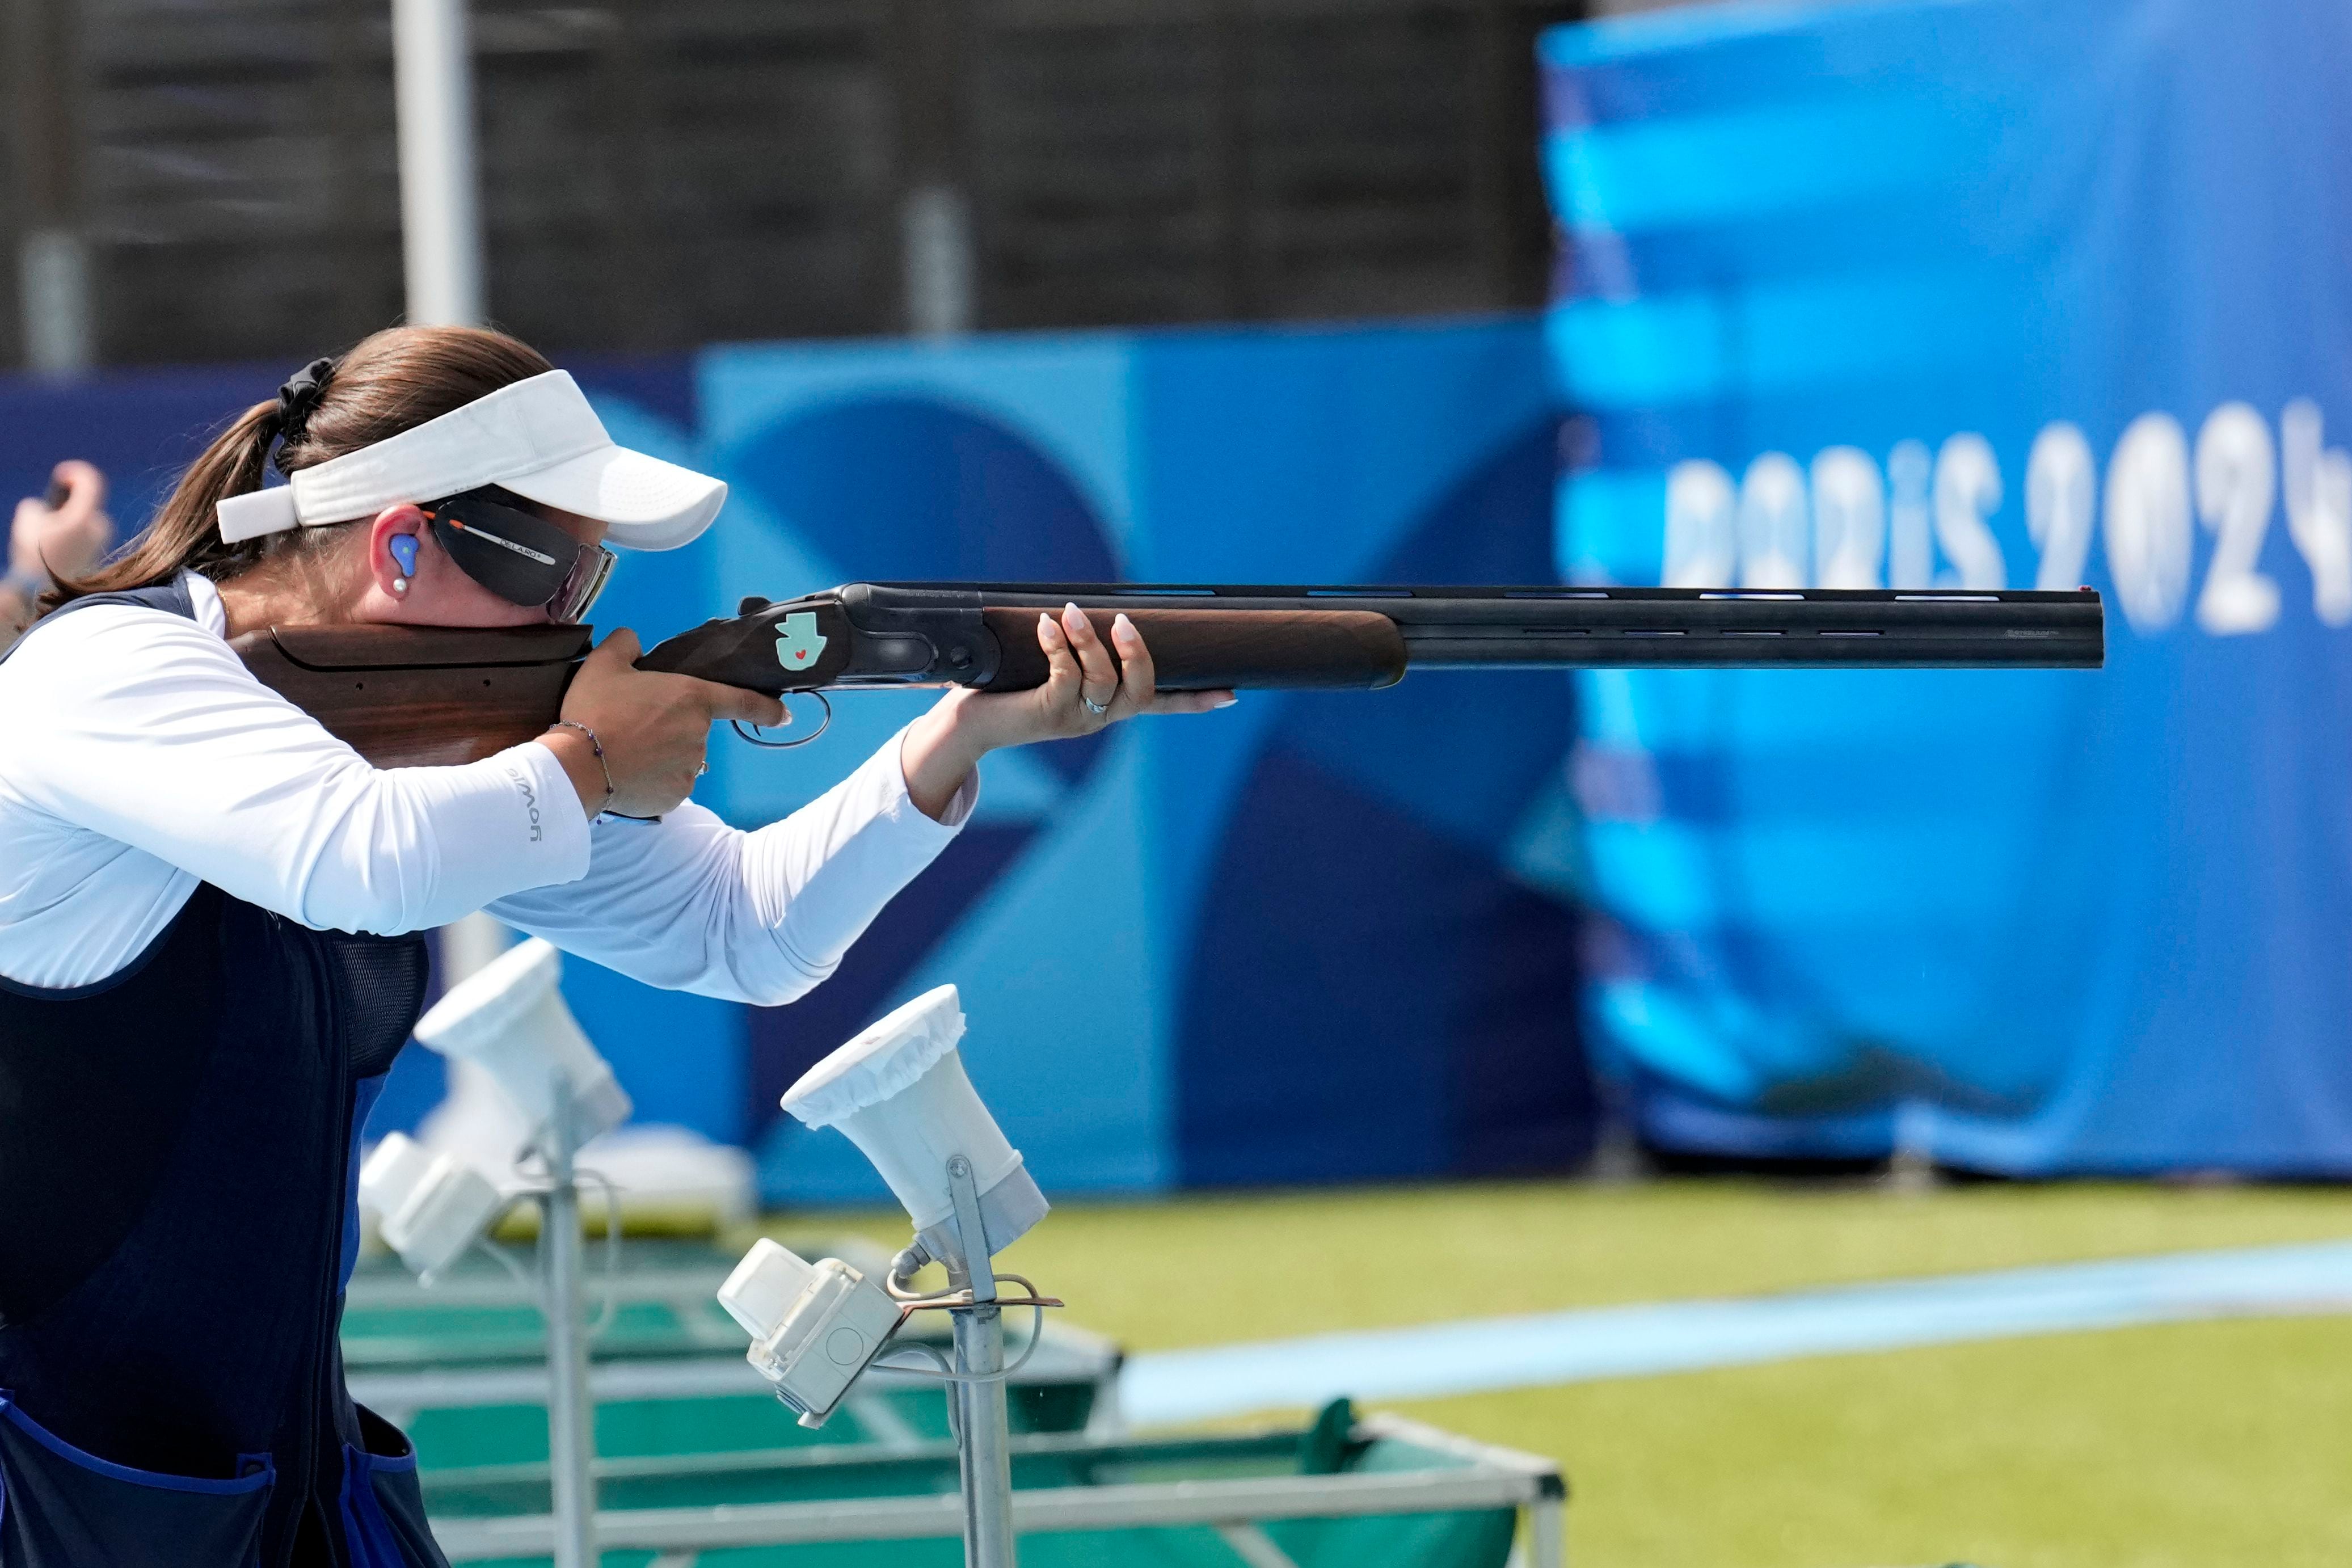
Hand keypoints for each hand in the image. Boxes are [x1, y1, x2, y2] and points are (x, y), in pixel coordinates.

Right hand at [10, 461, 112, 585]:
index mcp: (84, 516)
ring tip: (48, 538)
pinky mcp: (100, 554)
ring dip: (68, 522)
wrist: (47, 594)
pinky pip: (85, 535)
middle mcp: (99, 527)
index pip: (90, 481)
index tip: (61, 476)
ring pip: (83, 521)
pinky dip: (72, 535)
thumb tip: (43, 509)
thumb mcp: (27, 523)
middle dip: (66, 506)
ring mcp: (102, 542)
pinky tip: (57, 549)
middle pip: (84, 503)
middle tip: (47, 517)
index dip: (75, 472)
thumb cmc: (35, 557)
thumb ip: (37, 507)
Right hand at [540, 628, 786, 818]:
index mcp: (692, 698)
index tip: (784, 715)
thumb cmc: (595, 710)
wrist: (578, 765)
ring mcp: (690, 768)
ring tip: (626, 751)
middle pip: (693, 730)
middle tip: (634, 727)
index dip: (768, 709)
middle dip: (671, 728)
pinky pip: (669, 784)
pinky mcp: (676, 795)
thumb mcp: (604, 664)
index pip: (743, 702)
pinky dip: (654, 779)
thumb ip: (625, 644)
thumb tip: (633, 640)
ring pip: (680, 758)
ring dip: (661, 755)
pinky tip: (628, 772)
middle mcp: (699, 734)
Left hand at [900, 602, 1235, 819]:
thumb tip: (1085, 609)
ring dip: (1088, 641)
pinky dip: (1059, 647)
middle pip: (1141, 690)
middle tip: (1121, 622)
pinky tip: (1047, 626)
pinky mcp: (1048, 714)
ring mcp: (1077, 720)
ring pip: (1103, 680)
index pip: (1161, 704)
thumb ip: (1075, 651)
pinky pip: (1065, 677)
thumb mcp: (1051, 669)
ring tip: (1069, 614)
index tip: (1231, 694)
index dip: (1195, 700)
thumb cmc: (1009, 689)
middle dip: (1137, 652)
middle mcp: (1099, 717)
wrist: (969, 724)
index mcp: (1107, 708)